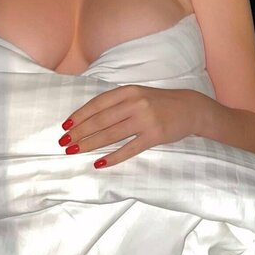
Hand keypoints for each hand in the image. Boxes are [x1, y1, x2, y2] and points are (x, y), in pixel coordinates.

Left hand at [58, 85, 199, 167]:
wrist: (190, 108)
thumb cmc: (159, 102)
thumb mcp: (137, 95)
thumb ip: (117, 103)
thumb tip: (89, 118)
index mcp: (128, 91)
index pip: (97, 104)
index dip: (79, 115)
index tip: (65, 126)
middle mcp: (135, 104)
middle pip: (101, 120)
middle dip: (79, 132)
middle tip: (64, 143)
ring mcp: (145, 120)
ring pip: (111, 134)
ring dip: (89, 144)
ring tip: (74, 151)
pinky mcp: (154, 136)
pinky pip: (129, 149)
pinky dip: (112, 157)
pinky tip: (99, 163)